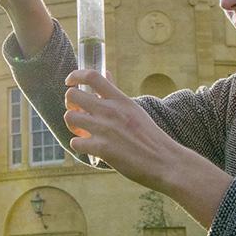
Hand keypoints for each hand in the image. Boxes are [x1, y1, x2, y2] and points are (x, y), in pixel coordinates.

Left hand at [64, 69, 232, 226]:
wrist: (165, 161)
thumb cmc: (150, 136)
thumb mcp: (134, 109)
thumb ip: (115, 94)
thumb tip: (106, 74)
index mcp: (120, 99)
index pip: (91, 76)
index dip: (75, 76)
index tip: (70, 82)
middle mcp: (110, 111)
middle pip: (72, 95)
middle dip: (70, 104)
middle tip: (78, 112)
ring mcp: (104, 129)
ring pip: (70, 117)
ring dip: (73, 125)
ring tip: (82, 131)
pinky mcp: (101, 149)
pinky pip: (75, 143)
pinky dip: (79, 146)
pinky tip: (89, 147)